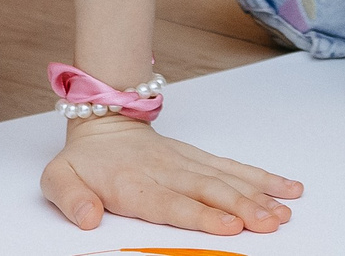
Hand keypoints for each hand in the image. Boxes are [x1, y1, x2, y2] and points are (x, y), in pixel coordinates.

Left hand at [40, 116, 300, 235]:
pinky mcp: (200, 159)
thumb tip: (88, 218)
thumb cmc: (84, 160)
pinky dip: (261, 178)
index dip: (202, 214)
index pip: (173, 203)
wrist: (102, 120)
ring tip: (284, 211)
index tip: (229, 224)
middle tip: (271, 222)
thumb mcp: (58, 178)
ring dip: (258, 195)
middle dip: (243, 207)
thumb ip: (71, 199)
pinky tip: (286, 188)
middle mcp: (168, 172)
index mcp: (136, 183)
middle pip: (210, 191)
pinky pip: (234, 168)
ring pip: (227, 179)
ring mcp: (188, 163)